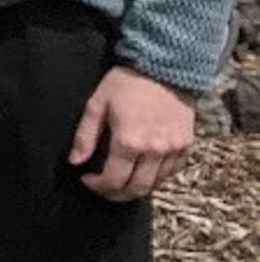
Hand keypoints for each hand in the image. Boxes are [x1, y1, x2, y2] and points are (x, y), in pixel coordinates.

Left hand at [71, 66, 197, 202]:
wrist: (166, 67)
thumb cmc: (126, 84)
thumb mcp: (97, 104)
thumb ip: (85, 136)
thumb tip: (75, 162)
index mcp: (129, 142)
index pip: (113, 180)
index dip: (97, 186)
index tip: (87, 179)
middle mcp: (155, 151)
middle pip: (136, 189)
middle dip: (116, 194)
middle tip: (104, 188)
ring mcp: (174, 149)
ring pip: (155, 183)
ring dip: (136, 187)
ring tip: (122, 180)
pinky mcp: (187, 145)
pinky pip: (172, 171)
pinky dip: (157, 176)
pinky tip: (143, 170)